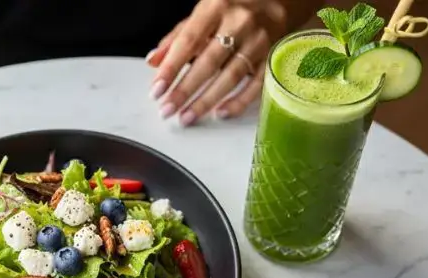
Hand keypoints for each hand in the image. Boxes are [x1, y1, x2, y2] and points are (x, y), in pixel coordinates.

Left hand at [147, 0, 285, 125]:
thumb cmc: (235, 8)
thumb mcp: (204, 13)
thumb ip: (178, 37)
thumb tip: (153, 61)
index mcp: (216, 7)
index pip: (188, 41)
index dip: (171, 68)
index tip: (157, 90)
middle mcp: (239, 22)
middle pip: (209, 62)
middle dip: (185, 89)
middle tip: (168, 110)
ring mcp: (260, 40)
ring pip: (231, 76)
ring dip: (206, 101)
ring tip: (187, 117)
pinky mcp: (274, 56)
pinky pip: (257, 84)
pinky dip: (239, 101)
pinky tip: (221, 113)